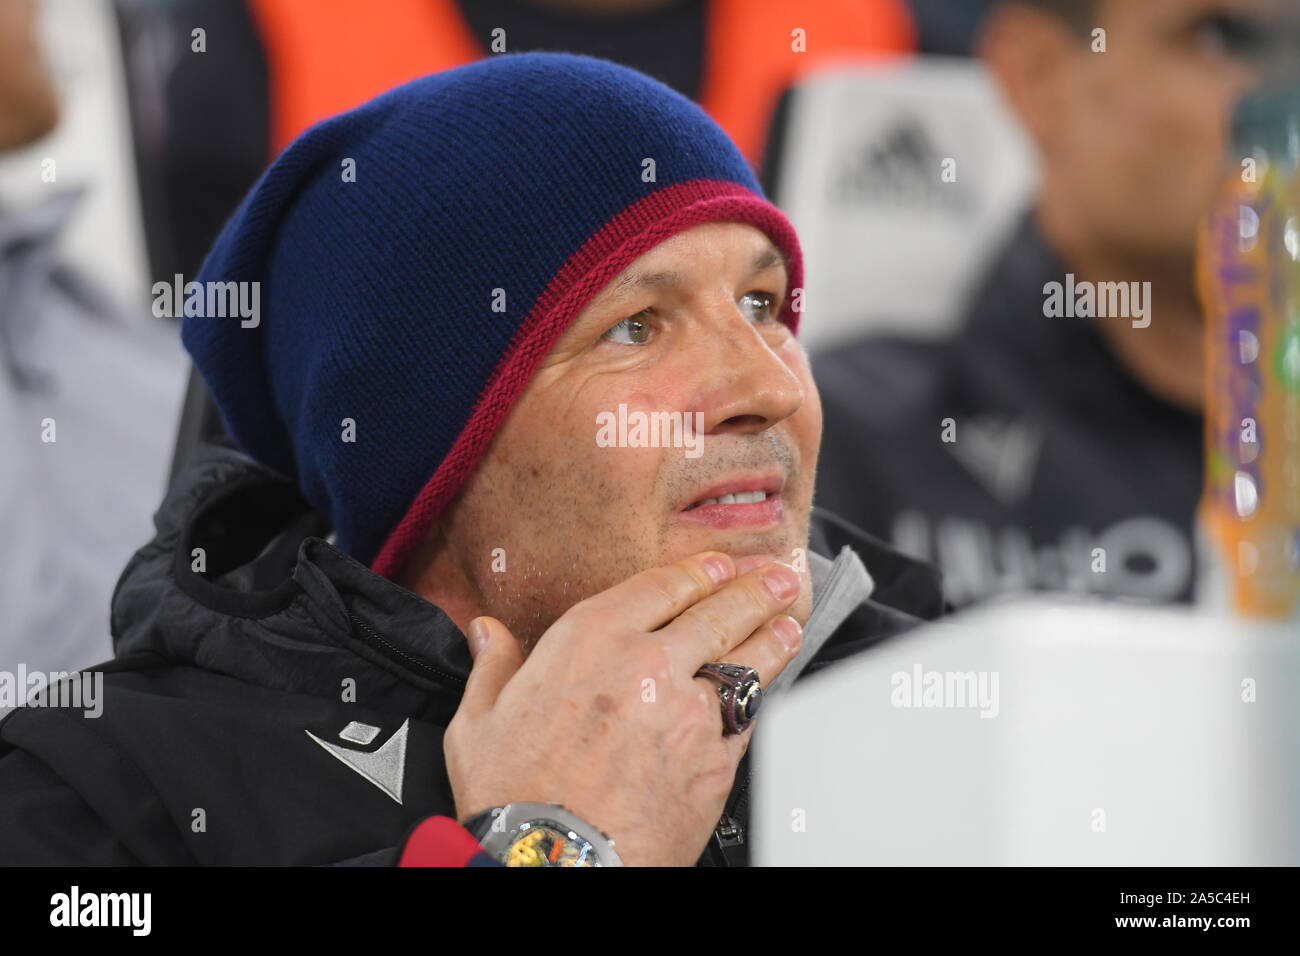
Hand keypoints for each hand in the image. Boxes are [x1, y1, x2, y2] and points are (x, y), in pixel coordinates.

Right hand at [443, 550, 802, 865]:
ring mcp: (688, 710)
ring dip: (772, 635)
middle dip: (752, 590)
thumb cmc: (512, 798)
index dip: (697, 571)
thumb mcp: (479, 722)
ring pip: (745, 659)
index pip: (660, 586)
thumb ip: (494, 668)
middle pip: (716, 613)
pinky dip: (762, 696)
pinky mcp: (714, 758)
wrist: (554, 864)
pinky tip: (769, 688)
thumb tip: (486, 634)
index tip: (716, 565)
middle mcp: (646, 663)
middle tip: (775, 576)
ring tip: (789, 621)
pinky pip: (747, 715)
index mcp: (590, 639)